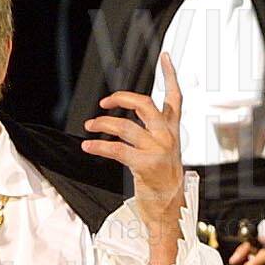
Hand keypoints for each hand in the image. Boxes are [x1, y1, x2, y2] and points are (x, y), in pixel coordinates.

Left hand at [83, 53, 186, 264]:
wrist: (170, 207)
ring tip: (90, 127)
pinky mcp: (145, 165)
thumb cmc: (163, 179)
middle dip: (120, 98)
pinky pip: (117, 149)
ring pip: (125, 126)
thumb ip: (154, 132)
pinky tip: (88, 145)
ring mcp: (157, 150)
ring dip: (102, 124)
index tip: (166, 57)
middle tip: (105, 103)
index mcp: (172, 130)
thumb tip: (133, 119)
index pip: (176, 97)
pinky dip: (99, 145)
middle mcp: (167, 136)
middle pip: (143, 104)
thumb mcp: (165, 150)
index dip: (171, 75)